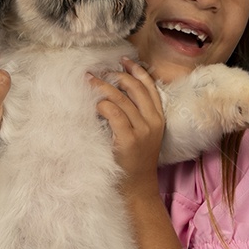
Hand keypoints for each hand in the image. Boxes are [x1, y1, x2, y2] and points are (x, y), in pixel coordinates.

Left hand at [87, 57, 164, 197]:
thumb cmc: (135, 160)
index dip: (137, 71)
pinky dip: (102, 105)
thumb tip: (116, 92)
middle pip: (135, 88)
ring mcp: (142, 130)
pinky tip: (94, 105)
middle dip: (116, 76)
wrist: (138, 188)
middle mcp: (152, 121)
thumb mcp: (143, 134)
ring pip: (121, 98)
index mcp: (158, 118)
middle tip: (99, 72)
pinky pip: (114, 113)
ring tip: (90, 82)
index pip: (150, 87)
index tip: (124, 60)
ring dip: (103, 87)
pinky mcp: (129, 139)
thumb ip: (136, 115)